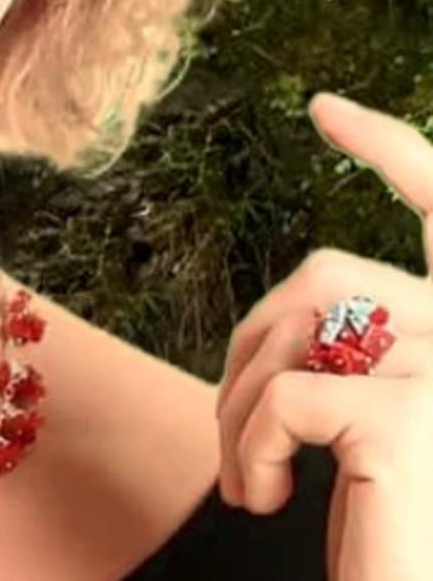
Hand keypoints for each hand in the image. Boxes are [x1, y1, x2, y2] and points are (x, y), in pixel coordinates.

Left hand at [215, 92, 432, 579]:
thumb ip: (352, 358)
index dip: (391, 151)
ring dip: (237, 410)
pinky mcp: (411, 413)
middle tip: (233, 432)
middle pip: (324, 277)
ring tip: (250, 480)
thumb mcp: (367, 432)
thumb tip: (290, 322)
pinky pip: (279, 394)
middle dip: (250, 342)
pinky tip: (268, 498)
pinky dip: (247, 445)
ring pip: (289, 335)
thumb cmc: (393, 536)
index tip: (326, 109)